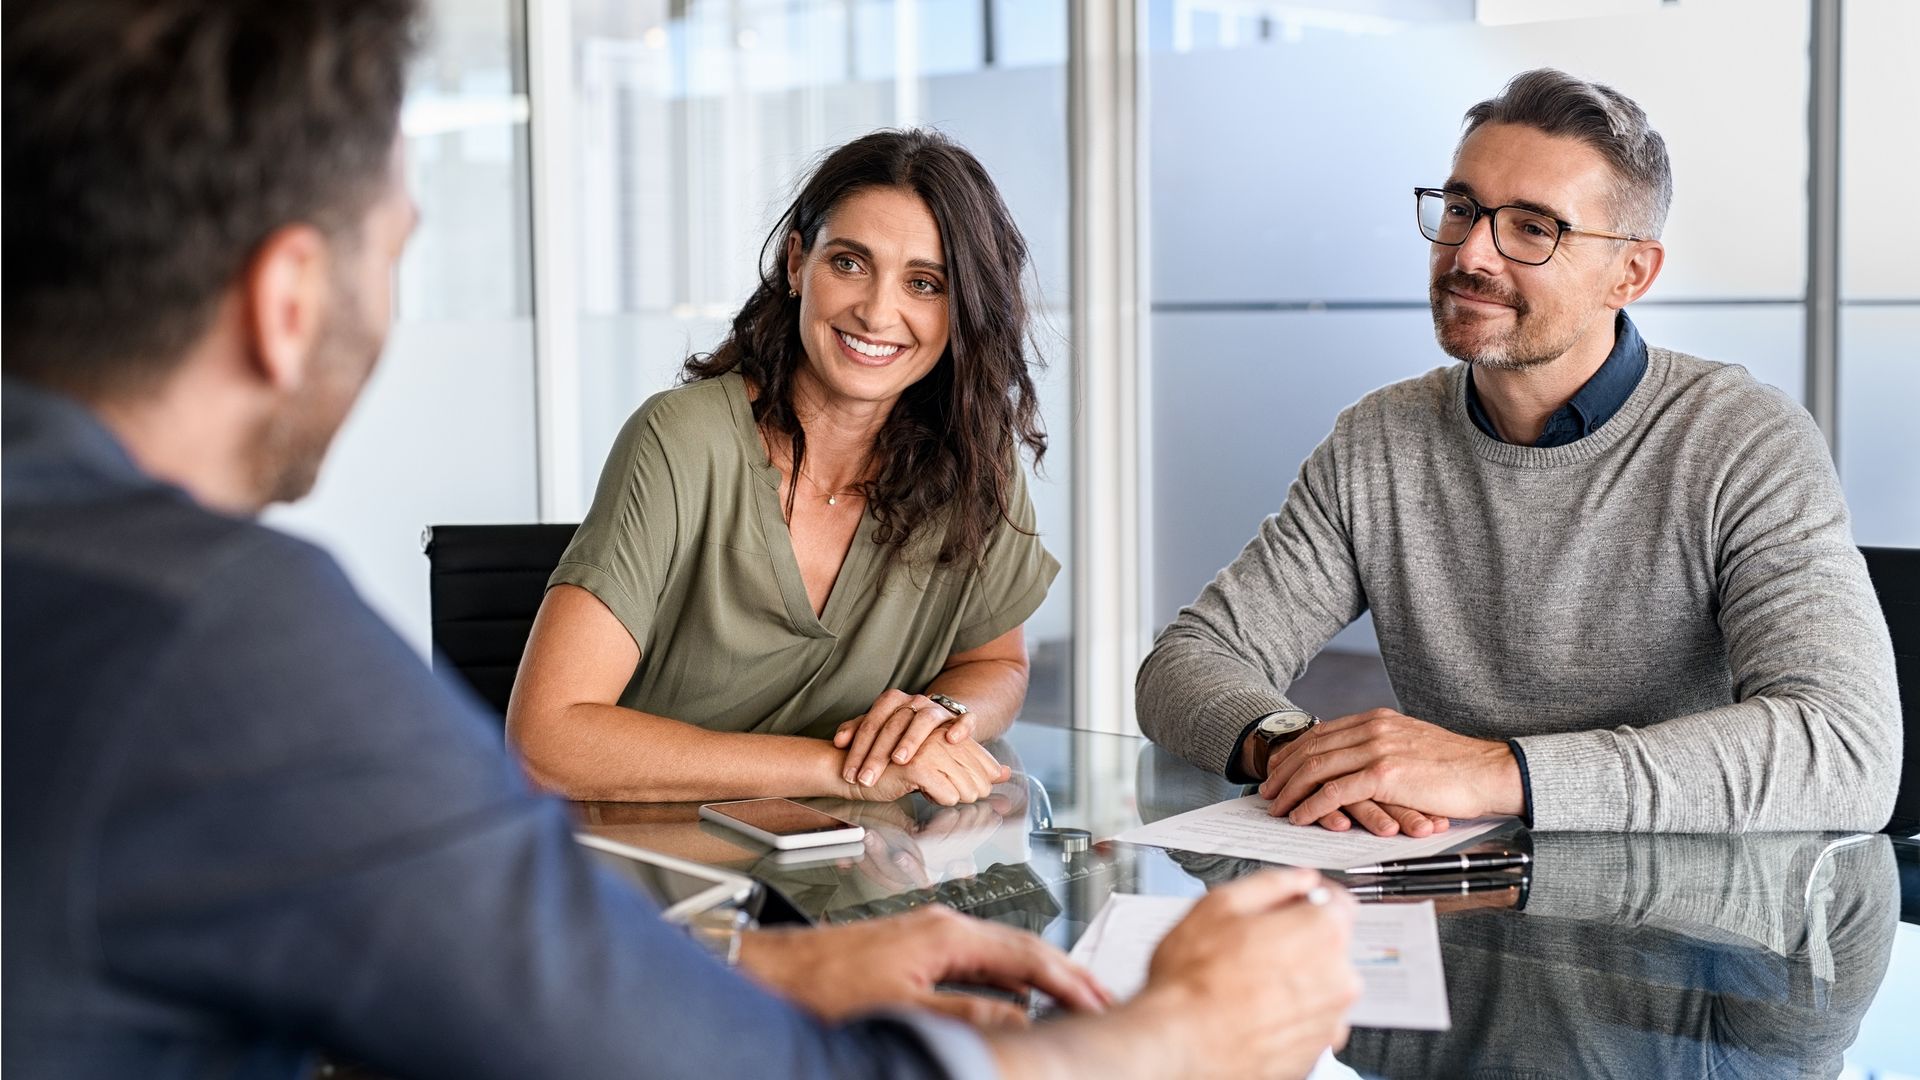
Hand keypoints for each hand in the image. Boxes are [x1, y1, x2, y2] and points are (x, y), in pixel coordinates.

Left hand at [738, 905, 1110, 1027]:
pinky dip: (1009, 978)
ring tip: (1072, 1000)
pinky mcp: (915, 946)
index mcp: (946, 934)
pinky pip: (979, 960)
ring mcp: (929, 932)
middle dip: (1065, 974)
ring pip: (1002, 953)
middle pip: (1022, 947)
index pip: (1026, 955)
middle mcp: (942, 924)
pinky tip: (1016, 998)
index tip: (1099, 1001)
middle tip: (1102, 999)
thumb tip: (1020, 1018)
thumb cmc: (822, 984)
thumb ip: (966, 1014)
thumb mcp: (903, 1008)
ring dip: (1039, 977)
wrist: (772, 970)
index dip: (1068, 980)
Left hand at [835, 689, 975, 785]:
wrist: (939, 719)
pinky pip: (964, 719)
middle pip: (894, 724)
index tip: (850, 774)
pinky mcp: (960, 718)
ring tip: (899, 760)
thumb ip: (857, 731)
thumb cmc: (904, 729)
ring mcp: (938, 709)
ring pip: (925, 720)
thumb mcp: (879, 728)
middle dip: (877, 754)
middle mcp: (915, 702)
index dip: (858, 749)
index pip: (871, 723)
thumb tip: (839, 741)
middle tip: (866, 778)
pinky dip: (959, 728)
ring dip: (911, 740)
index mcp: (892, 701)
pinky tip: (951, 740)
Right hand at [839, 732, 1010, 806]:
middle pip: (977, 773)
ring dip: (955, 797)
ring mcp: (929, 748)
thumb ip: (969, 765)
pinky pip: (947, 794)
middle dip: (973, 790)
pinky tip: (924, 794)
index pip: (980, 755)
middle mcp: (939, 734)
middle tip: (959, 796)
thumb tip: (1006, 773)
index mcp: (943, 729)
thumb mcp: (934, 763)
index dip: (984, 775)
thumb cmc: (889, 767)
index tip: (985, 786)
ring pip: (965, 786)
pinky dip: (940, 800)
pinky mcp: (917, 766)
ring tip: (937, 794)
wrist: (848, 768)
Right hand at [1134, 869, 1360, 1079]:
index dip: (1310, 898)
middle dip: (1299, 940)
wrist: (1180, 1042)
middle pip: (1329, 945)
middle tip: (1254, 945)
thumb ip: (1271, 884)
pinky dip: (1289, 1014)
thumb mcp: (1220, 905)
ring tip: (1248, 982)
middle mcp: (1337, 979)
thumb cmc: (1193, 980)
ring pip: (1319, 985)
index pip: (1339, 902)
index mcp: (1321, 934)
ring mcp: (1329, 1021)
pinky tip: (1254, 1009)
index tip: (1293, 902)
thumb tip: (1296, 880)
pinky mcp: (1315, 1052)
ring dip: (1295, 979)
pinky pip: (1309, 1021)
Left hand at [1258, 708, 1523, 833]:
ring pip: (1316, 768)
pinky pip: (1335, 791)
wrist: (1491, 771)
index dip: (1293, 752)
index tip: (1277, 769)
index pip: (1321, 733)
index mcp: (1377, 719)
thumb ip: (1381, 749)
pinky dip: (1311, 805)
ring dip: (1290, 790)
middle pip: (1311, 748)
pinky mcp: (1385, 774)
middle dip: (1283, 771)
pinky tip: (1300, 817)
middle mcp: (1372, 728)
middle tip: (1266, 792)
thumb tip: (1356, 763)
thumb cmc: (1456, 768)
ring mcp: (1377, 749)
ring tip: (1275, 807)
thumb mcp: (1411, 746)